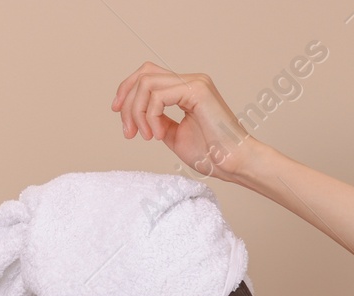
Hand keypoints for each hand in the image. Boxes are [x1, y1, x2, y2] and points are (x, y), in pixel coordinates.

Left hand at [111, 62, 259, 180]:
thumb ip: (158, 121)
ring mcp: (195, 82)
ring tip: (145, 136)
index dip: (127, 91)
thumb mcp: (175, 136)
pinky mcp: (197, 90)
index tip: (119, 115)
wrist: (234, 163)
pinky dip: (150, 117)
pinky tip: (158, 135)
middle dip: (127, 102)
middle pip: (143, 74)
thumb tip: (139, 115)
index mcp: (187, 88)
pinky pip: (158, 96)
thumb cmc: (212, 154)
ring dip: (137, 112)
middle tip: (128, 132)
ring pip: (146, 83)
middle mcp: (191, 80)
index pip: (148, 75)